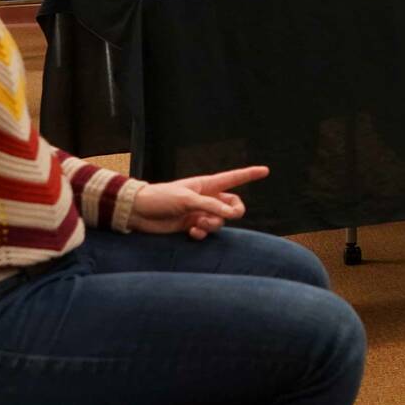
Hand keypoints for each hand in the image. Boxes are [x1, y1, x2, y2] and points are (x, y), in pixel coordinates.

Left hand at [129, 165, 267, 239]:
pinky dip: (202, 234)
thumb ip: (211, 206)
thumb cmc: (161, 198)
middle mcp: (205, 198)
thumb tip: (232, 214)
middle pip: (232, 204)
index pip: (233, 178)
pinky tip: (192, 233)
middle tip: (231, 215)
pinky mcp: (190, 226)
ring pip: (220, 220)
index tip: (266, 170)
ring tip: (199, 225)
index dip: (249, 174)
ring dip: (213, 224)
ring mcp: (198, 212)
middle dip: (234, 211)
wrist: (138, 212)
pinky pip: (206, 231)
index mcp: (206, 184)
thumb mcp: (187, 200)